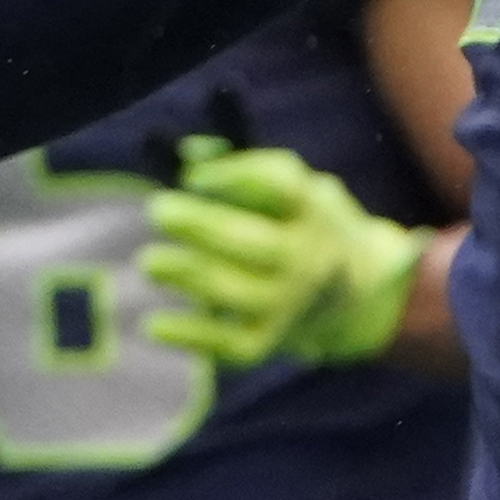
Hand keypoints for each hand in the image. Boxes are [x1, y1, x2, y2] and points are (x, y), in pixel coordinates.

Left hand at [136, 136, 424, 366]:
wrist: (351, 290)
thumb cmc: (293, 222)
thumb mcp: (287, 185)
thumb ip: (238, 165)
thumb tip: (186, 154)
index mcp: (312, 209)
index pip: (282, 188)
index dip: (236, 179)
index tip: (193, 176)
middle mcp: (308, 258)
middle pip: (257, 243)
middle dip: (204, 227)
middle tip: (159, 210)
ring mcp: (290, 302)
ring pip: (239, 293)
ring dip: (192, 277)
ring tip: (149, 261)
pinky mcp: (270, 339)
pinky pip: (231, 345)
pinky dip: (194, 338)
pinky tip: (153, 325)